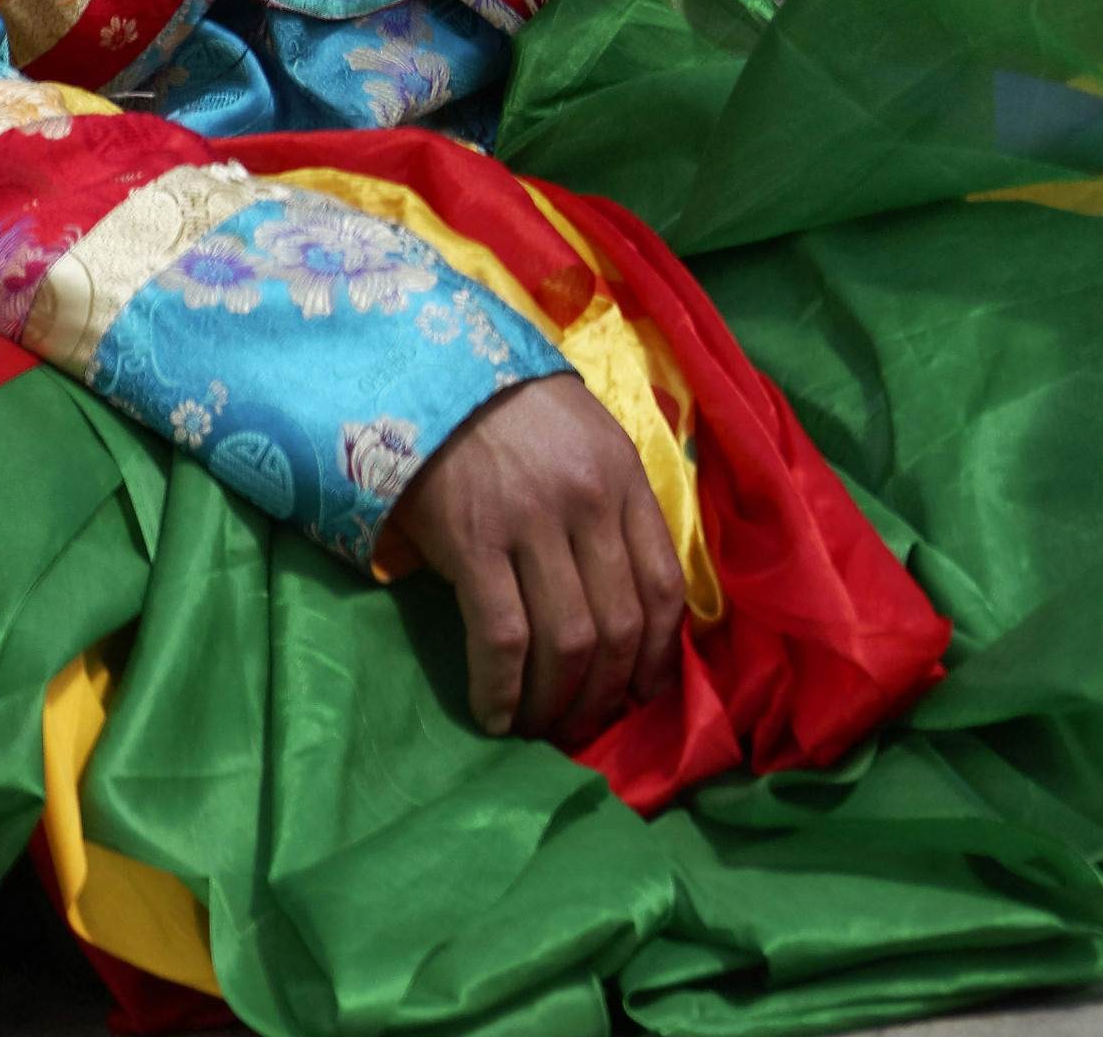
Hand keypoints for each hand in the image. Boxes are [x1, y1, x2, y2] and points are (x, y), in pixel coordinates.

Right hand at [381, 377, 686, 742]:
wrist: (438, 376)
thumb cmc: (518, 416)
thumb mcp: (592, 446)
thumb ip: (616, 512)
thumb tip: (628, 606)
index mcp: (626, 482)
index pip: (664, 586)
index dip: (659, 654)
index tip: (644, 691)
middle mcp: (589, 505)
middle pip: (618, 624)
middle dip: (607, 691)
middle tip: (587, 723)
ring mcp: (532, 524)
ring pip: (568, 639)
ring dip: (558, 701)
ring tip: (544, 727)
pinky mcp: (473, 543)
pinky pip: (502, 637)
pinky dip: (503, 689)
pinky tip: (496, 716)